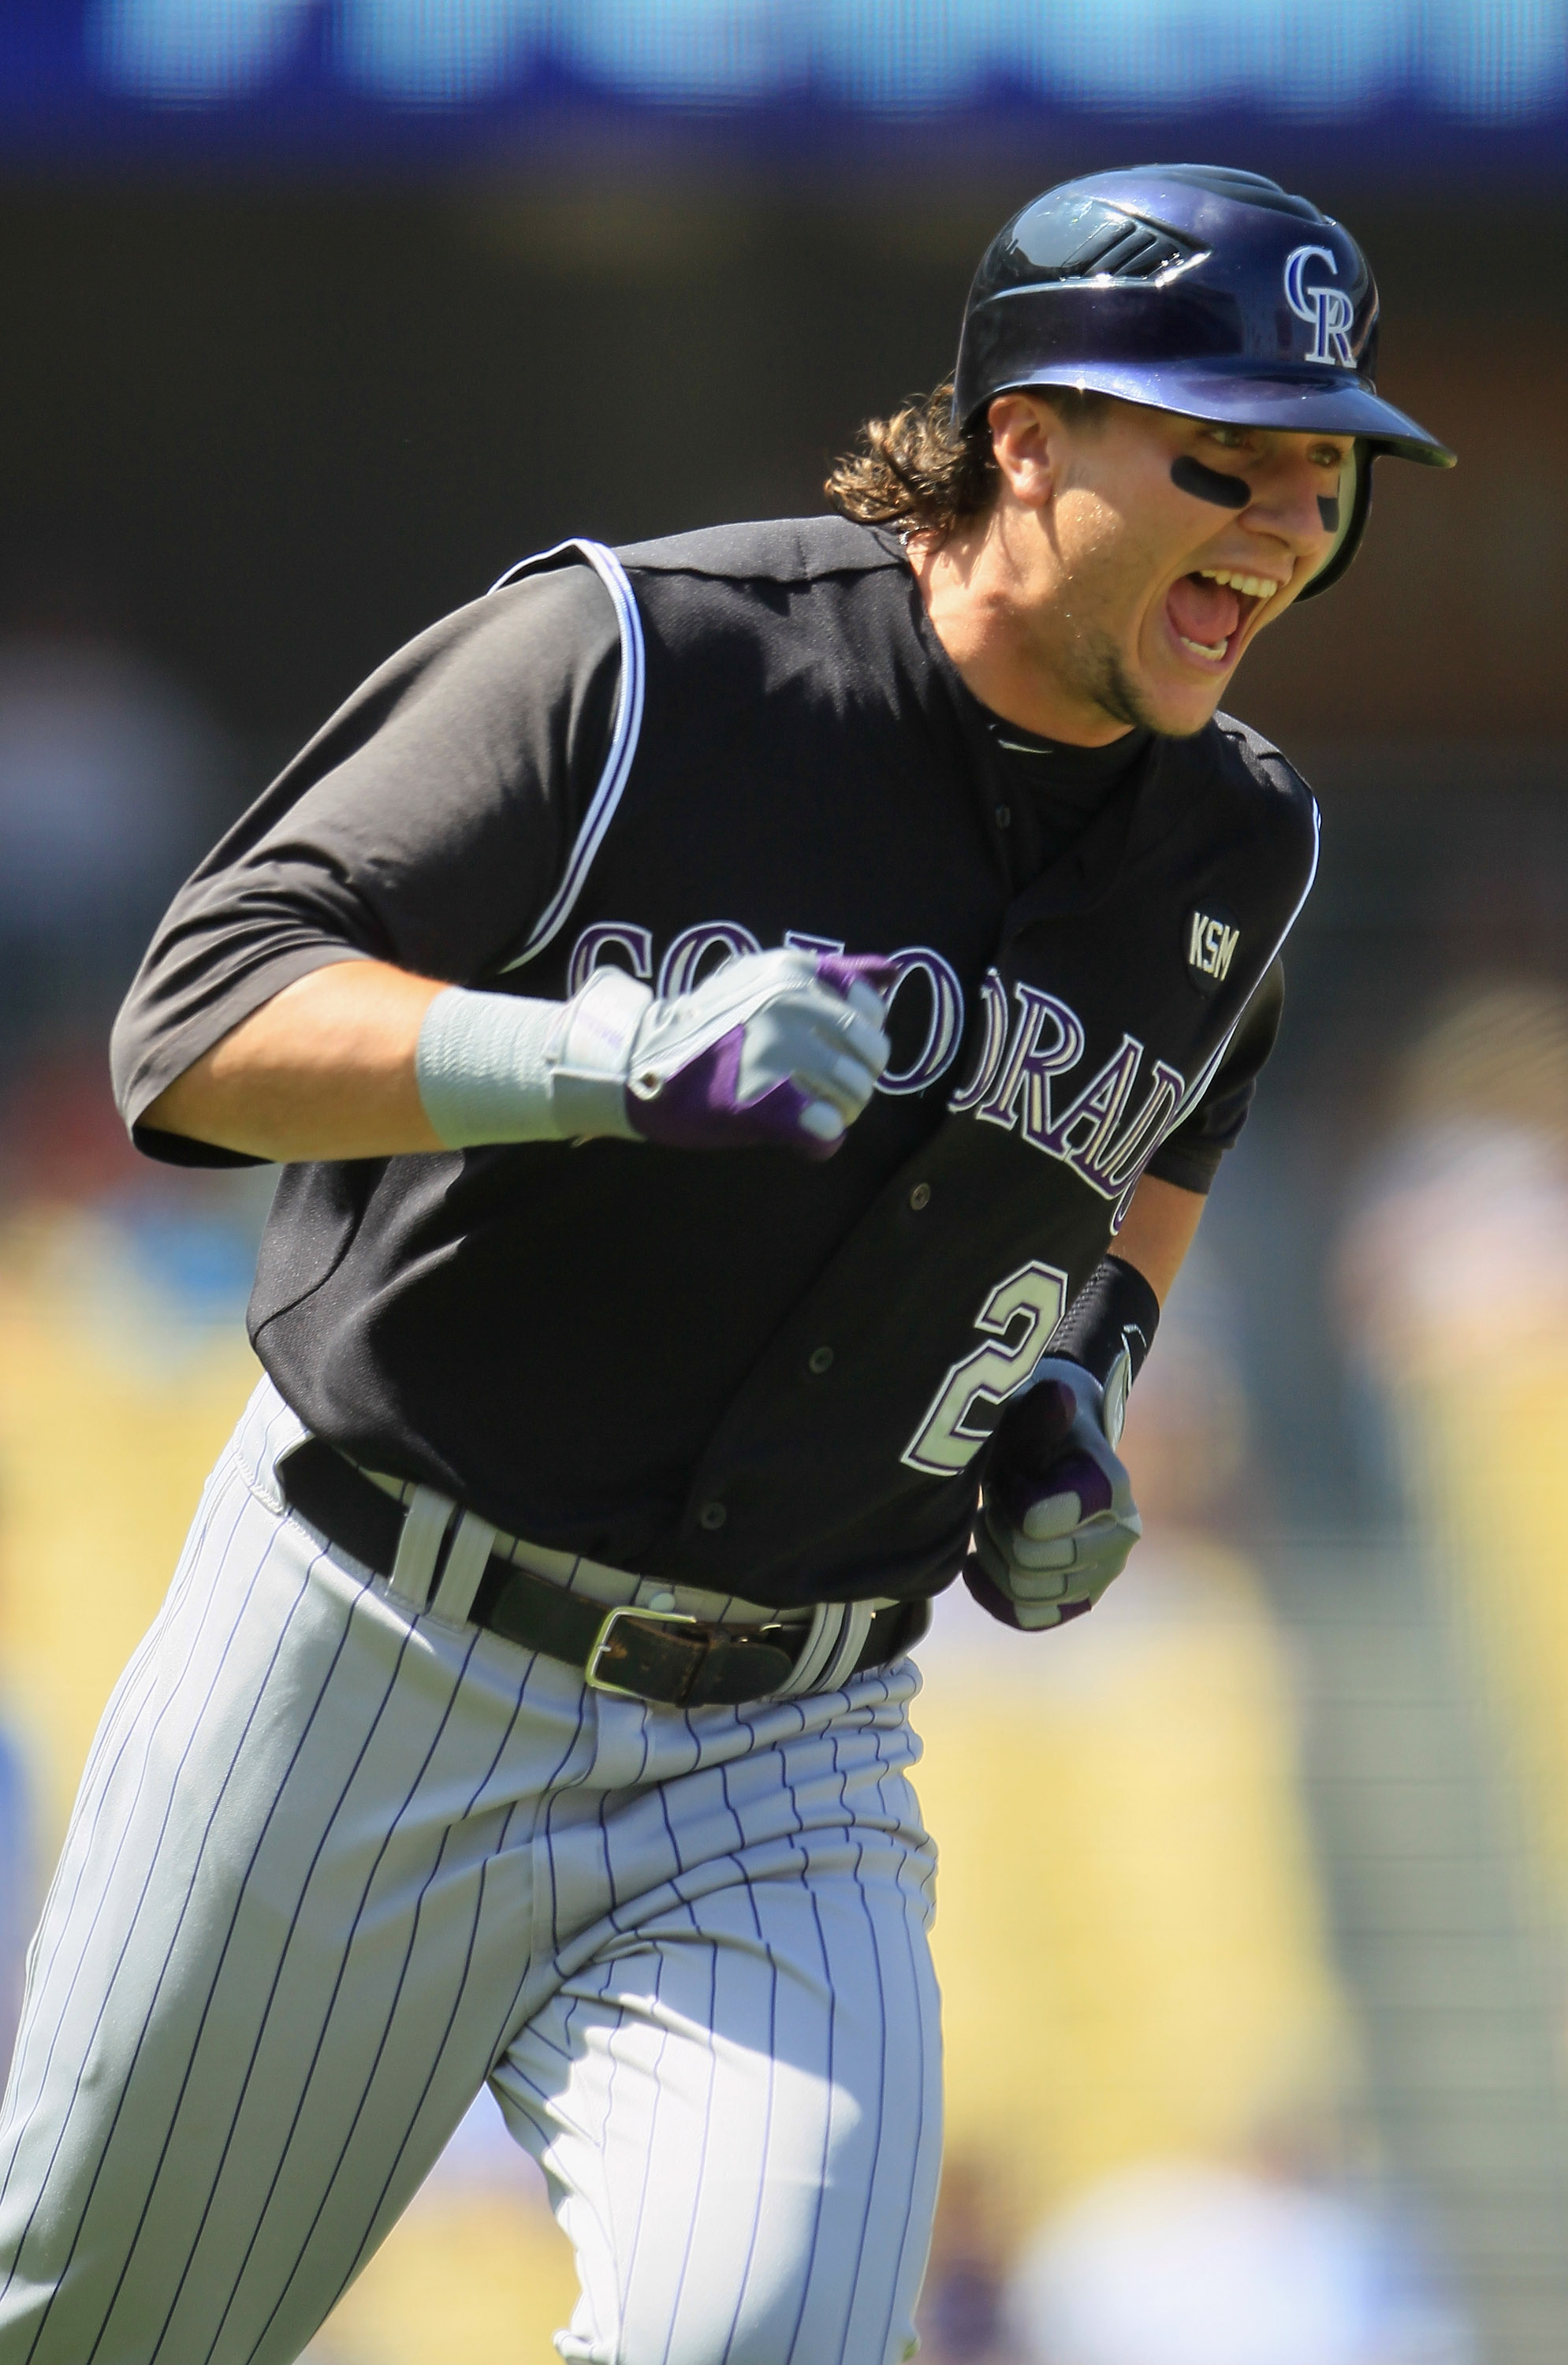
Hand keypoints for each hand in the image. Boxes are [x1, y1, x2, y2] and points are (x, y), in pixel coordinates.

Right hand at [621, 949, 894, 1157]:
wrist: (637, 1060)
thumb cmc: (709, 1025)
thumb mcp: (764, 977)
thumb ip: (829, 975)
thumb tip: (892, 970)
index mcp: (792, 971)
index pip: (870, 1012)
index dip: (862, 1043)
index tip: (835, 1054)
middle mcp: (789, 1004)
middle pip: (869, 1057)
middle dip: (857, 1082)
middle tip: (825, 1094)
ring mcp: (774, 1051)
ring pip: (853, 1095)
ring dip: (839, 1113)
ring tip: (808, 1114)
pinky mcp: (760, 1103)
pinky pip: (825, 1130)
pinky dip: (822, 1141)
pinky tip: (804, 1138)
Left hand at [963, 1358, 1141, 1630]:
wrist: (1049, 1453)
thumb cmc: (1033, 1427)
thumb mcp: (1030, 1411)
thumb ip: (1040, 1411)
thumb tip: (1060, 1394)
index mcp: (1112, 1487)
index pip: (1038, 1522)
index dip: (1007, 1502)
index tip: (1009, 1476)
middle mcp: (1122, 1535)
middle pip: (1026, 1560)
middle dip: (997, 1526)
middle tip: (998, 1495)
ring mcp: (1104, 1573)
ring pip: (1022, 1591)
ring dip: (993, 1553)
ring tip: (995, 1518)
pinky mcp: (1082, 1599)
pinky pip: (1029, 1618)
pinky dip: (994, 1593)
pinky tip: (979, 1562)